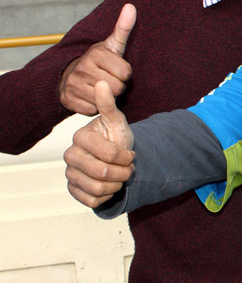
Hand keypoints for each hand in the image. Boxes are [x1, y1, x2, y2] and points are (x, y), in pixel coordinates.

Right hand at [58, 4, 135, 114]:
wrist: (67, 75)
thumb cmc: (98, 61)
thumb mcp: (112, 45)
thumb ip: (123, 28)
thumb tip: (131, 6)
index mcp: (96, 54)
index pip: (126, 73)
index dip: (124, 74)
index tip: (116, 69)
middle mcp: (82, 68)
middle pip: (118, 88)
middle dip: (117, 86)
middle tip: (108, 79)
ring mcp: (73, 85)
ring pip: (106, 100)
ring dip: (106, 97)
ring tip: (100, 88)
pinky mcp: (68, 101)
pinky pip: (93, 110)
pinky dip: (95, 106)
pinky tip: (90, 97)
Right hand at [64, 80, 134, 207]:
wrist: (115, 157)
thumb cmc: (116, 137)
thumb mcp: (117, 120)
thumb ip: (108, 104)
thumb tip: (102, 82)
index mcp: (80, 137)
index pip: (110, 154)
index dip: (127, 158)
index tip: (131, 155)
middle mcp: (70, 156)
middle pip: (103, 173)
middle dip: (124, 173)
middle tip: (129, 168)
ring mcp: (70, 174)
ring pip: (98, 189)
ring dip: (117, 185)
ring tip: (121, 176)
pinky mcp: (73, 190)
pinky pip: (92, 201)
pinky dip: (107, 197)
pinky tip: (110, 186)